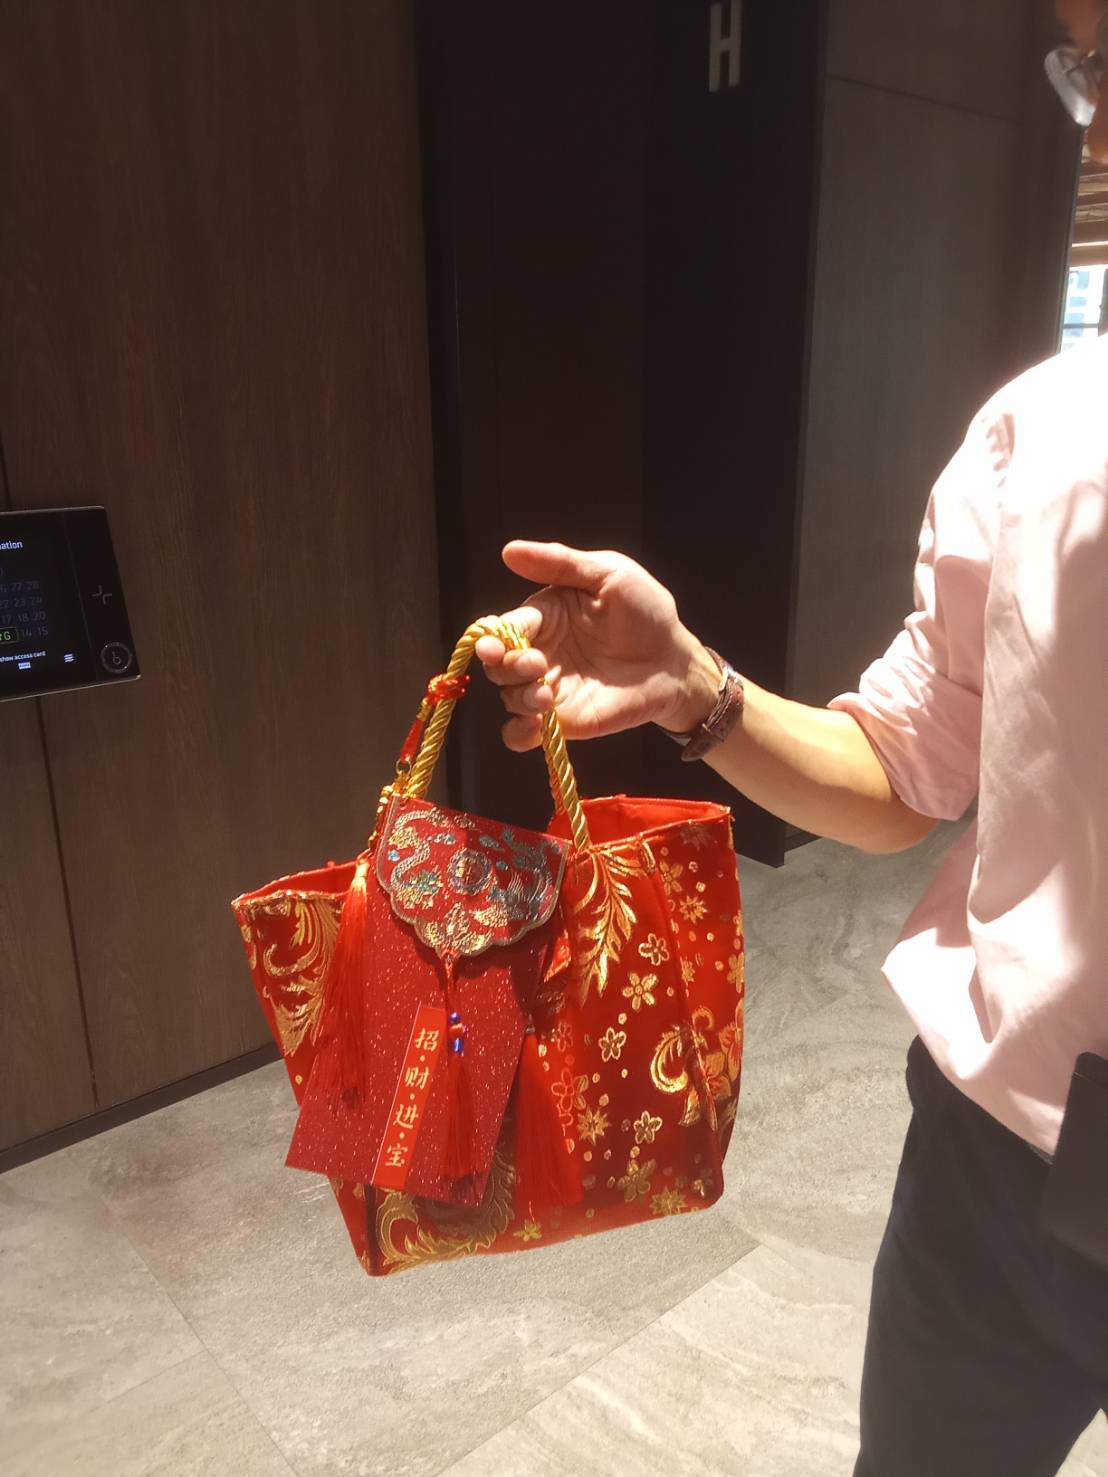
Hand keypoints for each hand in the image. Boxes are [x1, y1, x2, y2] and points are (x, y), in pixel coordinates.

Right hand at [475, 541, 721, 751]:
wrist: (674, 661)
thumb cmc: (645, 612)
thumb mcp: (608, 574)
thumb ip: (560, 563)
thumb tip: (509, 550)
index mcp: (543, 617)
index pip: (504, 628)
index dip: (494, 638)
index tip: (498, 645)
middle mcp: (539, 653)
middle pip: (498, 665)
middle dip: (506, 667)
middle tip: (535, 666)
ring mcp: (548, 689)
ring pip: (509, 698)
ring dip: (519, 698)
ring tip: (545, 695)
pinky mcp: (561, 721)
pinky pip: (523, 733)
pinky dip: (518, 734)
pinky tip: (532, 728)